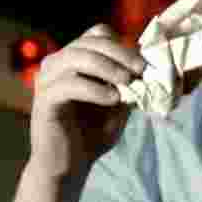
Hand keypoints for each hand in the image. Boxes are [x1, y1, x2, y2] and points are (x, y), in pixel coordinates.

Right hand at [28, 24, 146, 180]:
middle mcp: (58, 63)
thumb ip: (132, 83)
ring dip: (107, 66)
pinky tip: (113, 99)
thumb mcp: (121, 103)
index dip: (123, 45)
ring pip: (77, 56)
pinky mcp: (44, 100)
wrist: (69, 167)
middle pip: (91, 41)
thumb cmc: (93, 133)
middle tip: (141, 70)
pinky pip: (69, 84)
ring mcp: (47, 79)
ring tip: (128, 82)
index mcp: (75, 59)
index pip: (99, 34)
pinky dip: (94, 89)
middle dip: (120, 53)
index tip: (143, 64)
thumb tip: (157, 66)